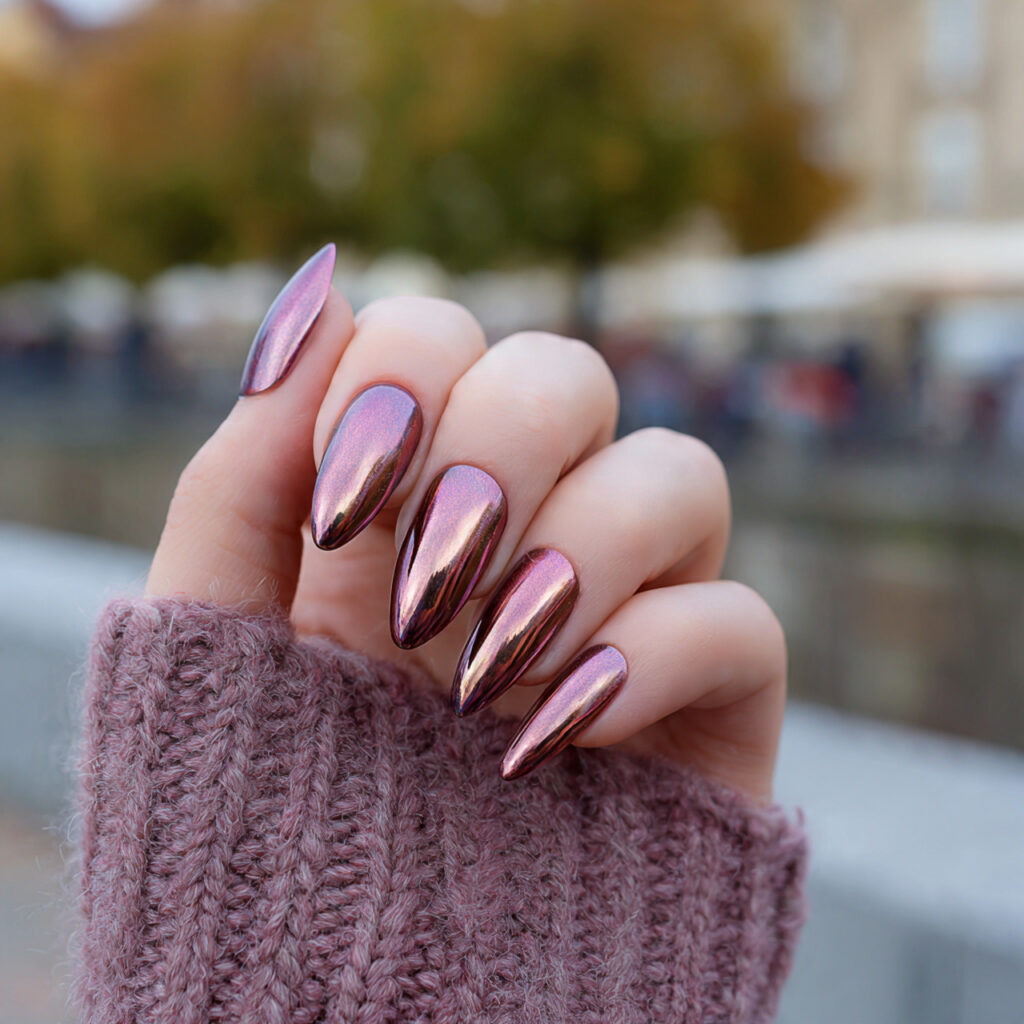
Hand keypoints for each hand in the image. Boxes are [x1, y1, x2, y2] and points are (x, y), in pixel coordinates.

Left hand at [147, 246, 784, 797]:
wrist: (347, 1001)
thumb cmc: (266, 820)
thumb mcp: (211, 642)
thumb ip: (242, 476)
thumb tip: (312, 297)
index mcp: (407, 505)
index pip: (441, 339)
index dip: (400, 378)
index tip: (343, 505)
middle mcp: (525, 534)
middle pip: (568, 371)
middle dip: (495, 447)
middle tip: (421, 581)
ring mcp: (627, 609)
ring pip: (680, 474)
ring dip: (579, 549)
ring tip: (479, 670)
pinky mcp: (708, 704)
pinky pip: (739, 621)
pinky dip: (649, 660)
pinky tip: (551, 739)